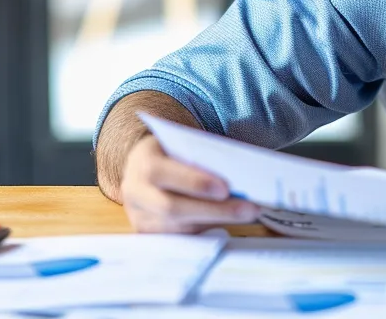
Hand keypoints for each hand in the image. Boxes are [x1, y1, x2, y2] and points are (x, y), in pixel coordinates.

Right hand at [118, 136, 259, 232]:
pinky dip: (208, 230)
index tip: (225, 188)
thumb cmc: (172, 154)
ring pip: (179, 228)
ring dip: (217, 222)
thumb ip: (200, 159)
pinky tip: (230, 223)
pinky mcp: (149, 235)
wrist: (142, 170)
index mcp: (143, 163)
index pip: (163, 174)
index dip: (193, 183)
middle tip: (249, 209)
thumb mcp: (180, 147)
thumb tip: (238, 180)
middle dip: (214, 210)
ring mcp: (140, 218)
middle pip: (172, 208)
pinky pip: (181, 237)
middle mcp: (136, 193)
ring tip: (247, 215)